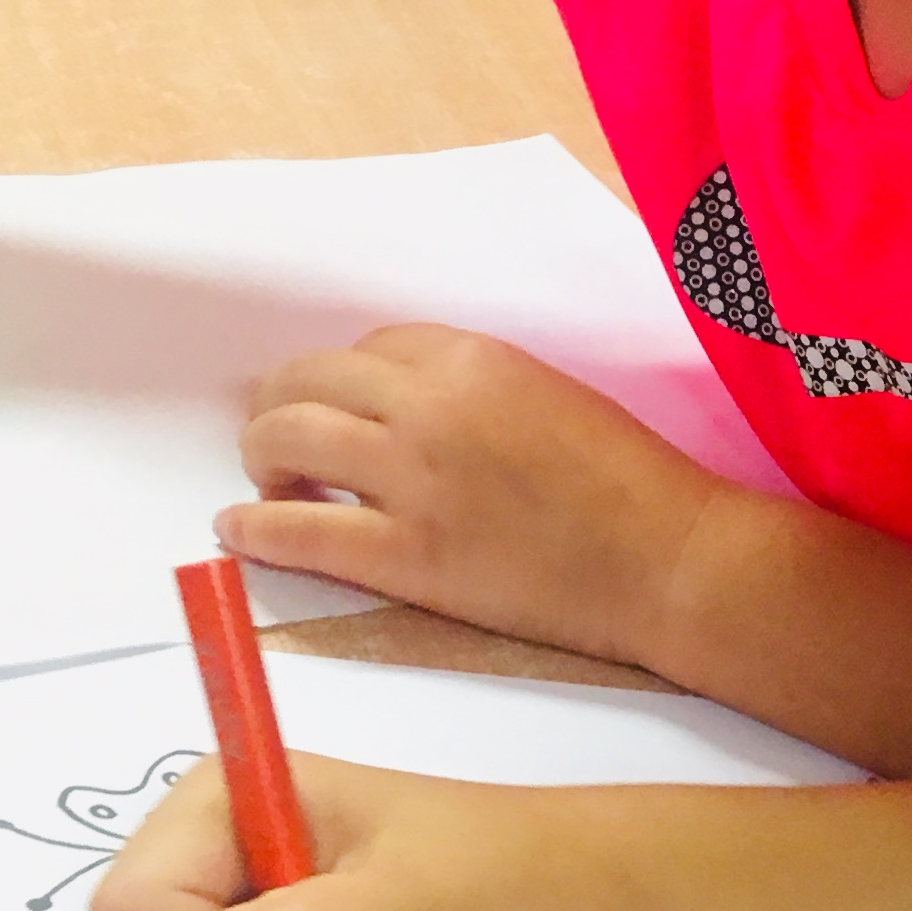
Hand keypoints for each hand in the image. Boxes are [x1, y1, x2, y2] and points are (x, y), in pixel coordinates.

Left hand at [223, 324, 729, 668]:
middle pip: (309, 381)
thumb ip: (480, 392)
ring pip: (287, 440)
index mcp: (475, 358)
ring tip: (266, 478)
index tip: (340, 403)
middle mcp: (430, 406)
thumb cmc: (636, 486)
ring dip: (261, 455)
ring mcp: (414, 479)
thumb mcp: (557, 398)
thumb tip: (415, 412)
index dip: (346, 378)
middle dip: (280, 403)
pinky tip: (239, 528)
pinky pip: (300, 530)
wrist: (672, 562)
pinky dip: (255, 526)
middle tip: (275, 433)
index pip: (371, 348)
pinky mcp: (409, 555)